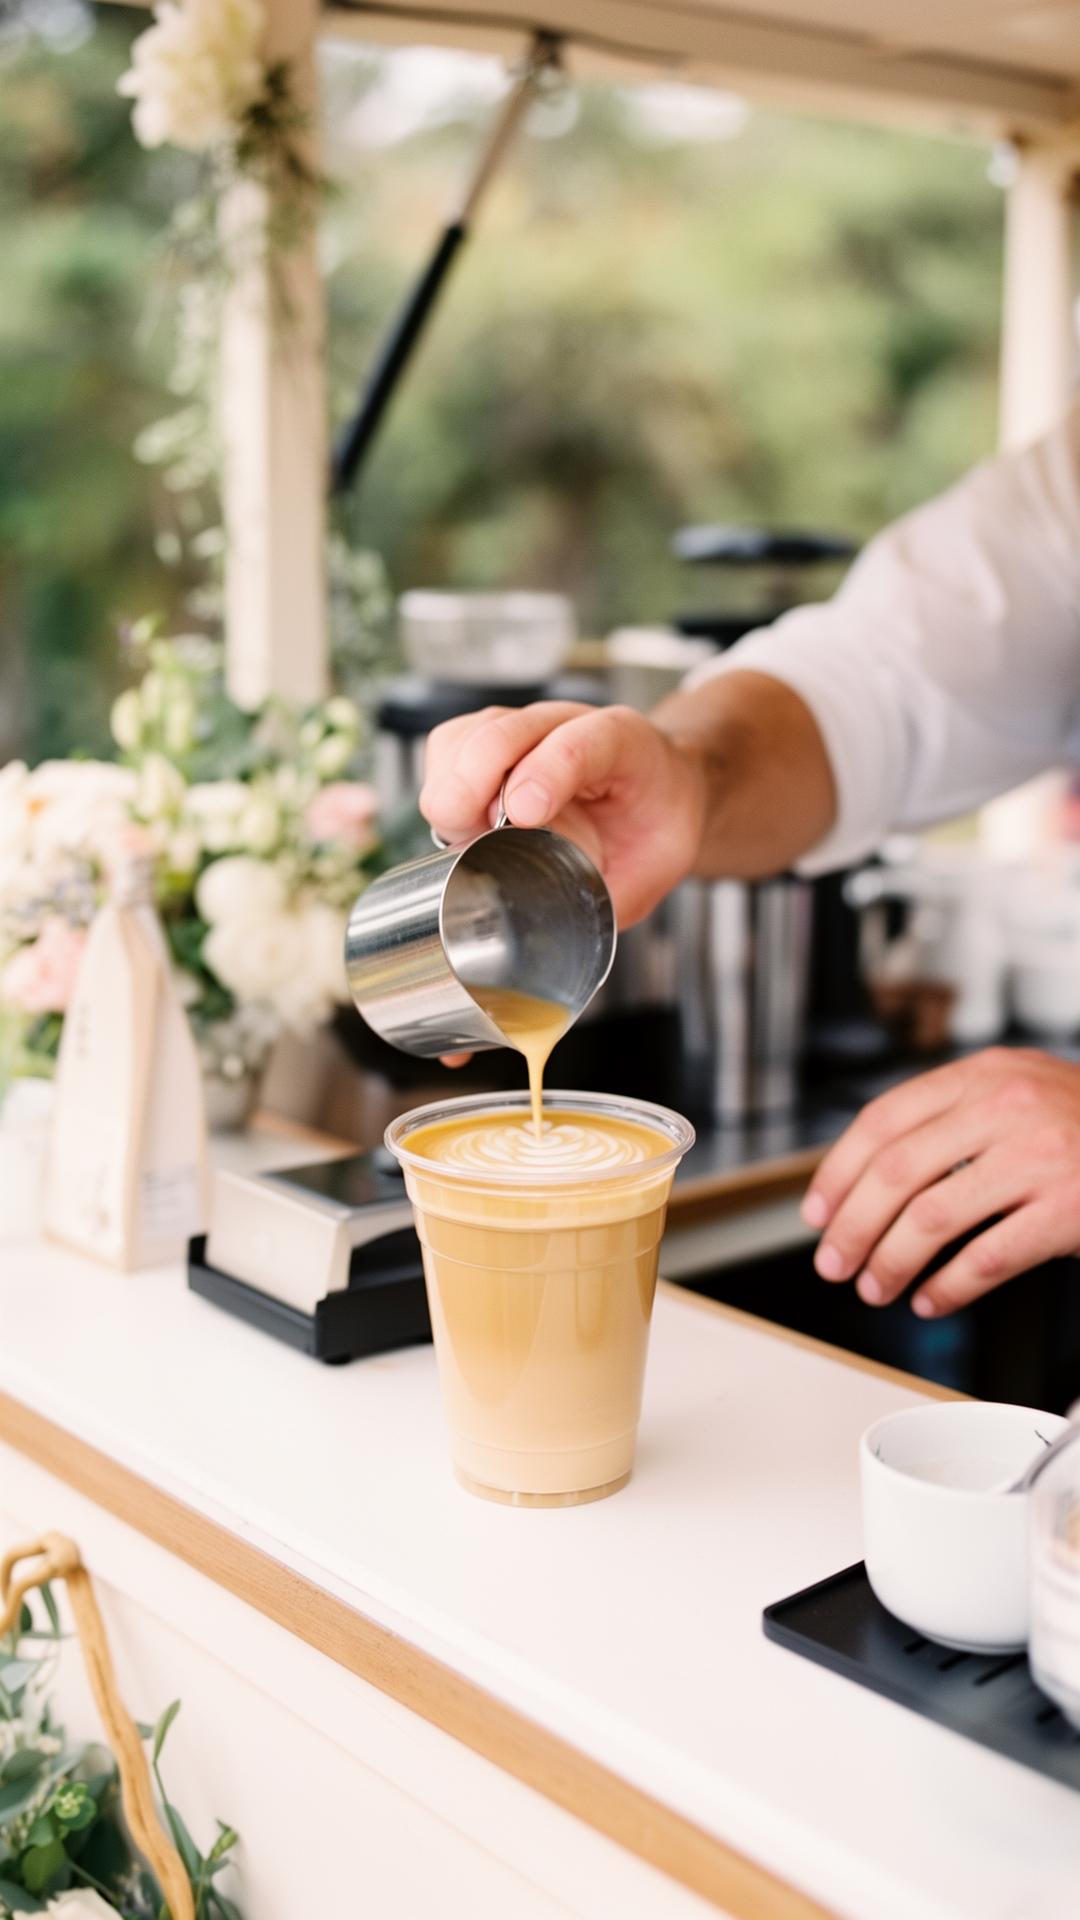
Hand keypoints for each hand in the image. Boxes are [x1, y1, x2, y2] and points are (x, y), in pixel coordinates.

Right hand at [420, 701, 705, 926]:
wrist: (660, 788)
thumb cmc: (656, 821)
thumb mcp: (658, 867)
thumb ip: (615, 897)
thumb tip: (563, 933)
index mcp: (623, 744)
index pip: (578, 744)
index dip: (546, 772)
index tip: (522, 815)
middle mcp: (566, 724)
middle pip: (504, 732)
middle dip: (474, 783)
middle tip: (471, 834)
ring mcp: (524, 728)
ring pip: (465, 737)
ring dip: (452, 789)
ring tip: (468, 835)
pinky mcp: (490, 740)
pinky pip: (447, 748)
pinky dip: (441, 785)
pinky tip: (461, 822)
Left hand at [801, 1048, 1079, 1317]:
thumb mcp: (1015, 1089)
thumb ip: (950, 1116)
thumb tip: (866, 1178)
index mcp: (982, 1075)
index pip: (882, 1120)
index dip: (837, 1172)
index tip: (817, 1211)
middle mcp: (1006, 1108)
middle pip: (896, 1173)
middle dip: (852, 1227)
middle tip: (833, 1262)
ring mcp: (1039, 1159)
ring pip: (932, 1218)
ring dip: (891, 1262)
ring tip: (876, 1286)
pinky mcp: (1068, 1210)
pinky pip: (987, 1257)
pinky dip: (948, 1287)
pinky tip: (931, 1299)